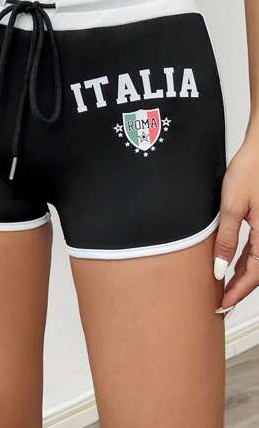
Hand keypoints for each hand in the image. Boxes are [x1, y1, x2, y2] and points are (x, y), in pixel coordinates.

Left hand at [213, 139, 258, 315]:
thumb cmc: (250, 171)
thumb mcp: (232, 208)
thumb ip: (226, 240)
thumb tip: (220, 268)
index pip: (253, 276)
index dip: (237, 292)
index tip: (223, 304)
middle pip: (258, 272)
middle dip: (240, 287)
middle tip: (222, 299)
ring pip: (258, 261)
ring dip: (242, 274)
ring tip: (224, 285)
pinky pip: (258, 248)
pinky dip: (245, 259)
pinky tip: (232, 262)